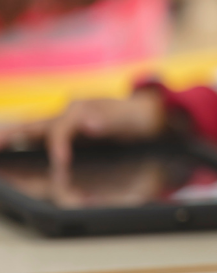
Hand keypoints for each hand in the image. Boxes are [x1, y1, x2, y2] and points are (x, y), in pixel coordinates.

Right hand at [0, 90, 167, 202]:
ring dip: (13, 139)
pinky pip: (41, 141)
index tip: (60, 162)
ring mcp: (65, 125)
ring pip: (33, 132)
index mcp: (81, 110)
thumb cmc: (137, 117)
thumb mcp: (129, 118)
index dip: (57, 145)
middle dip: (12, 134)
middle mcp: (68, 115)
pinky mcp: (67, 136)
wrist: (148, 115)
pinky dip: (25, 145)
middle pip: (34, 125)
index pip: (60, 129)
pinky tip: (12, 153)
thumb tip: (88, 124)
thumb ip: (109, 119)